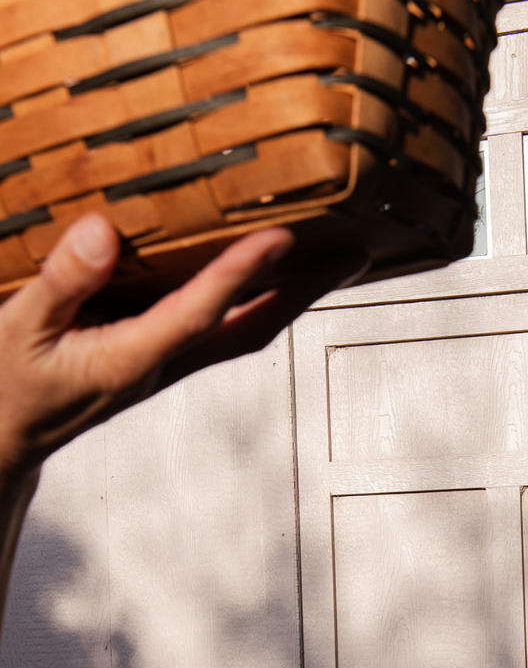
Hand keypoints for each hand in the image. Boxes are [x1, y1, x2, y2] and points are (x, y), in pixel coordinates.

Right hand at [0, 213, 366, 485]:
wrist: (8, 435)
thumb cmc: (11, 382)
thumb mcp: (18, 329)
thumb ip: (62, 283)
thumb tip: (104, 232)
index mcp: (128, 358)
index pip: (198, 313)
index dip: (241, 275)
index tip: (283, 238)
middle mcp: (162, 364)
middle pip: (250, 329)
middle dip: (304, 293)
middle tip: (354, 253)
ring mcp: (168, 363)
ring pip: (245, 329)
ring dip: (293, 296)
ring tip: (335, 258)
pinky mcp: (162, 356)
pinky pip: (224, 326)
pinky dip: (258, 299)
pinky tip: (271, 275)